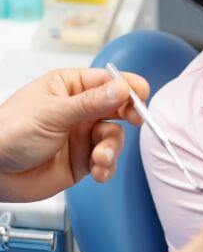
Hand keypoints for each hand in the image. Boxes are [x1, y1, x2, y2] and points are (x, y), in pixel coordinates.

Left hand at [0, 68, 149, 200]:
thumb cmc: (10, 131)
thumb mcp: (52, 112)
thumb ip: (90, 103)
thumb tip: (121, 88)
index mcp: (72, 86)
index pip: (108, 81)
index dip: (127, 86)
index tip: (140, 95)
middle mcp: (81, 109)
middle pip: (117, 107)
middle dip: (128, 115)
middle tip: (135, 120)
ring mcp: (82, 134)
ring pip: (113, 136)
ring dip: (112, 147)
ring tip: (100, 157)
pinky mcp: (82, 160)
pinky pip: (105, 160)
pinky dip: (107, 166)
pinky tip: (99, 170)